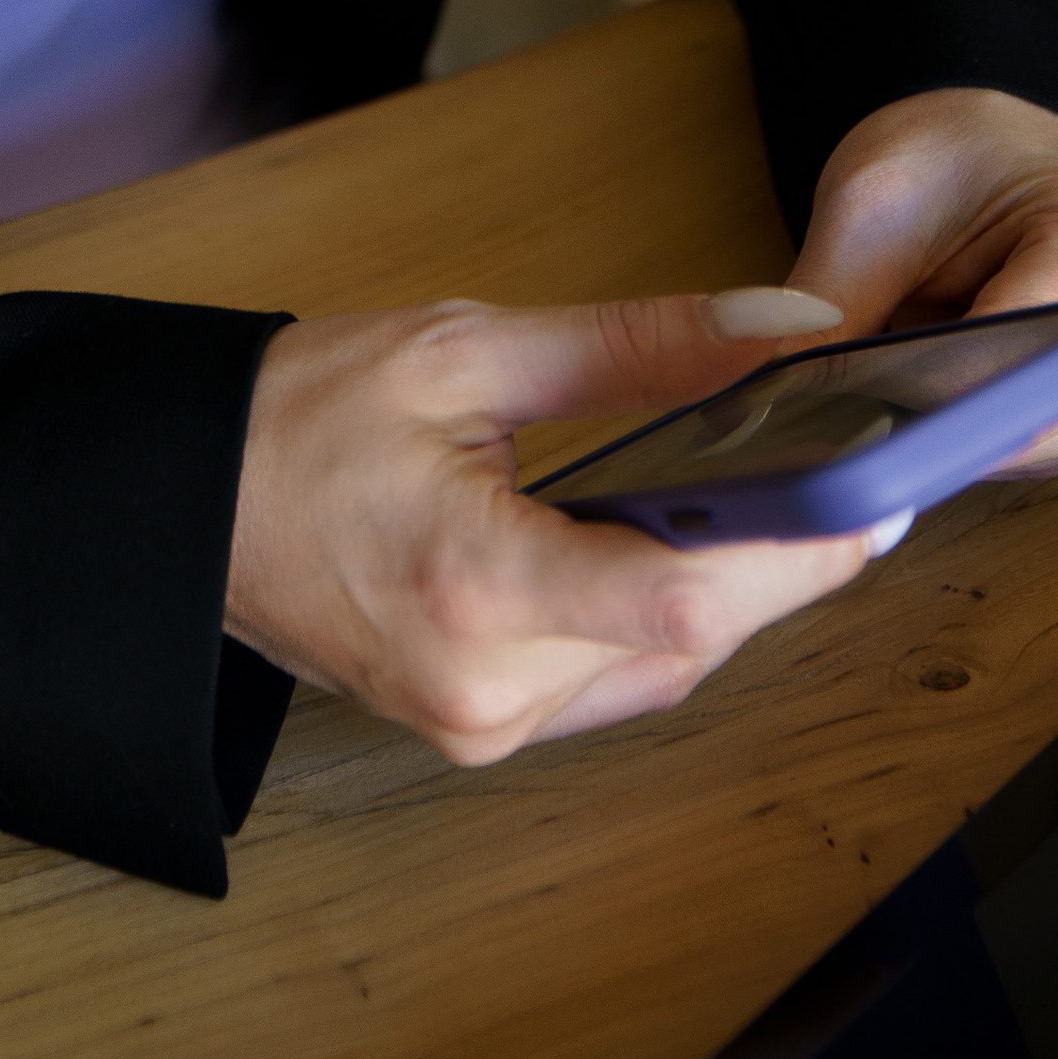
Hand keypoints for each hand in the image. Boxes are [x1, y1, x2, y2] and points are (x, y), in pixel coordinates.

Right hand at [224, 287, 892, 763]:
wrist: (181, 504)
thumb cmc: (297, 414)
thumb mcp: (464, 346)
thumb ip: (638, 342)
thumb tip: (785, 326)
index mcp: (472, 584)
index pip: (681, 597)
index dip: (799, 550)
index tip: (876, 487)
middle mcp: (485, 687)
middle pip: (696, 638)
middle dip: (786, 553)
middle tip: (859, 470)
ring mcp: (481, 726)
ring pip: (667, 667)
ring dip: (729, 587)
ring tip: (782, 494)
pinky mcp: (478, 732)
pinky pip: (614, 683)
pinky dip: (664, 619)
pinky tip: (683, 546)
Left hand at [786, 88, 1057, 472]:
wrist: (991, 148)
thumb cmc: (947, 157)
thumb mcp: (867, 204)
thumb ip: (820, 304)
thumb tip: (752, 392)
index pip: (1031, 353)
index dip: (936, 389)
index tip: (859, 398)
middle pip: (1037, 419)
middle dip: (934, 418)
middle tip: (853, 396)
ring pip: (1029, 451)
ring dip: (946, 431)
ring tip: (887, 378)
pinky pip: (1027, 454)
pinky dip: (964, 436)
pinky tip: (921, 398)